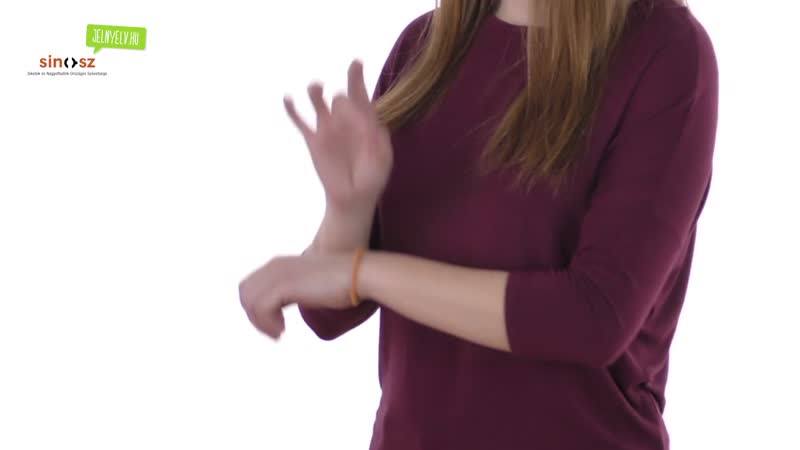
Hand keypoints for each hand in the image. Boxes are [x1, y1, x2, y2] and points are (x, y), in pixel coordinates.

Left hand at [238, 252, 353, 338]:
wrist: (358, 274)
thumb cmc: (342, 282)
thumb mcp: (310, 284)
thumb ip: (295, 289)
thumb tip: (286, 301)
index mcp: (279, 264)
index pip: (250, 286)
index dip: (256, 307)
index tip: (274, 323)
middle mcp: (275, 265)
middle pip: (245, 293)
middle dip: (255, 316)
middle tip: (274, 331)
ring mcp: (279, 274)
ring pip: (250, 302)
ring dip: (261, 323)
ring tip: (279, 333)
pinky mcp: (285, 286)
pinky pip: (261, 308)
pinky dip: (267, 324)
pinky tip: (283, 330)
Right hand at [283, 59, 392, 213]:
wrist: (353, 197)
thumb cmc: (372, 177)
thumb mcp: (382, 158)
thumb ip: (376, 140)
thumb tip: (366, 121)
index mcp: (365, 120)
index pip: (361, 95)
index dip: (358, 78)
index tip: (356, 63)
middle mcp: (345, 119)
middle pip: (340, 97)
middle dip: (342, 99)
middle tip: (345, 111)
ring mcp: (328, 128)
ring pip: (319, 102)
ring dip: (316, 93)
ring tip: (316, 88)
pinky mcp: (313, 140)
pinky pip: (300, 121)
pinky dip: (293, 109)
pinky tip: (288, 98)